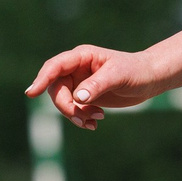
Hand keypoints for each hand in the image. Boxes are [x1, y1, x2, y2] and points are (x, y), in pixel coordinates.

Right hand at [26, 44, 174, 129]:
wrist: (150, 79)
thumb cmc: (136, 71)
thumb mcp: (118, 76)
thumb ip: (97, 85)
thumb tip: (77, 98)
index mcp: (82, 56)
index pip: (55, 66)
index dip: (42, 79)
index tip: (31, 93)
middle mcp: (76, 68)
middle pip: (56, 88)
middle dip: (66, 106)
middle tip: (83, 119)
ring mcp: (79, 82)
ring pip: (64, 101)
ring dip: (75, 115)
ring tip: (95, 122)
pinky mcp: (85, 96)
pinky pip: (74, 109)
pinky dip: (81, 118)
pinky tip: (95, 124)